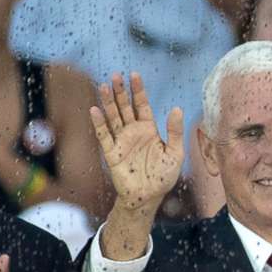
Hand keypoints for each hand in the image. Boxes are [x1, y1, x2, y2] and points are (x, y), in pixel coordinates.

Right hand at [89, 73, 185, 211]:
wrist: (149, 197)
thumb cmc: (163, 176)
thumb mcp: (175, 153)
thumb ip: (175, 132)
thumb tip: (177, 108)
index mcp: (149, 129)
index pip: (142, 105)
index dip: (138, 90)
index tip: (134, 75)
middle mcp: (133, 132)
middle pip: (125, 107)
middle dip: (121, 92)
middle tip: (116, 75)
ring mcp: (121, 141)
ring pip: (113, 117)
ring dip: (108, 102)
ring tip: (104, 86)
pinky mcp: (112, 153)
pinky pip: (104, 136)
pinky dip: (99, 123)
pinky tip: (94, 109)